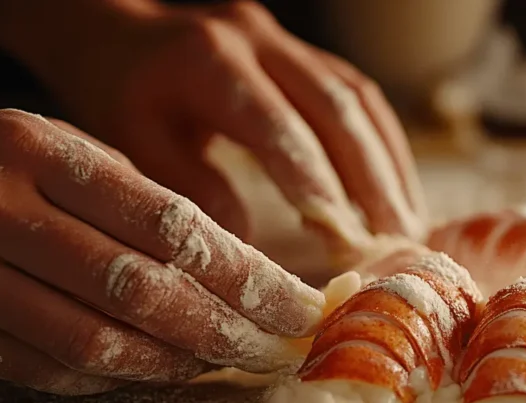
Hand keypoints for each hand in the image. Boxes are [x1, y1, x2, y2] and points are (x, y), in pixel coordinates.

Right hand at [0, 109, 324, 394]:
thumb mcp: (54, 151)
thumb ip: (132, 198)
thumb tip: (237, 270)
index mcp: (36, 148)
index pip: (170, 224)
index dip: (247, 277)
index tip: (299, 307)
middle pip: (141, 289)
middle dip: (225, 331)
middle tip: (276, 353)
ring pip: (91, 341)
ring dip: (170, 364)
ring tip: (221, 365)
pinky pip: (38, 370)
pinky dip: (105, 379)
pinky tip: (149, 373)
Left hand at [10, 0, 426, 261]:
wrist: (119, 34)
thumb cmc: (120, 95)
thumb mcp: (135, 146)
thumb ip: (190, 189)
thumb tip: (250, 246)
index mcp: (208, 60)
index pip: (277, 123)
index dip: (315, 179)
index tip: (342, 236)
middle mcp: (258, 39)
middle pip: (336, 107)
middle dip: (371, 178)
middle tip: (394, 239)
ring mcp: (289, 42)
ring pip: (359, 99)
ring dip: (389, 165)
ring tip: (407, 224)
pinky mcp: (307, 55)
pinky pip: (360, 97)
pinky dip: (384, 147)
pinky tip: (397, 189)